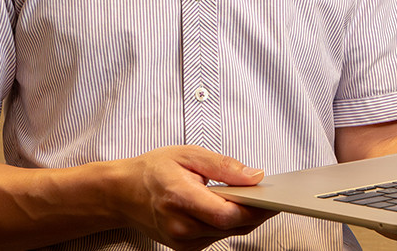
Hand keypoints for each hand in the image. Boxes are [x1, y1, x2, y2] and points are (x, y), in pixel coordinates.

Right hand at [107, 145, 276, 250]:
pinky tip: (234, 208)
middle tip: (272, 196)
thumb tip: (254, 176)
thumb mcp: (189, 155)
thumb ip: (224, 166)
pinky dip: (230, 224)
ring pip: (228, 234)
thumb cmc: (152, 171)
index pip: (226, 214)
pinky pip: (217, 237)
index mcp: (180, 199)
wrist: (124, 193)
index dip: (254, 208)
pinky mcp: (186, 247)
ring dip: (245, 218)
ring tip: (256, 199)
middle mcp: (180, 226)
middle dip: (256, 212)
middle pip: (231, 226)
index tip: (272, 198)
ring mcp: (182, 241)